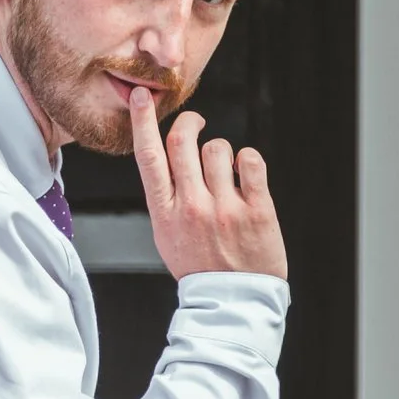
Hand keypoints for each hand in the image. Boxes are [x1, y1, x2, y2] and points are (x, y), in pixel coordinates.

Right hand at [127, 85, 287, 282]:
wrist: (232, 302)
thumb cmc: (199, 266)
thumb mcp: (167, 235)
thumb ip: (166, 197)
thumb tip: (167, 156)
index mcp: (164, 214)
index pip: (148, 158)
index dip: (143, 122)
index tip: (142, 97)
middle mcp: (192, 208)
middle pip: (182, 142)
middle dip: (189, 122)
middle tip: (196, 123)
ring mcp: (224, 209)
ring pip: (218, 148)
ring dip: (221, 153)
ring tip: (225, 174)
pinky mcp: (256, 211)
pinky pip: (250, 162)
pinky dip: (247, 161)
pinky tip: (245, 176)